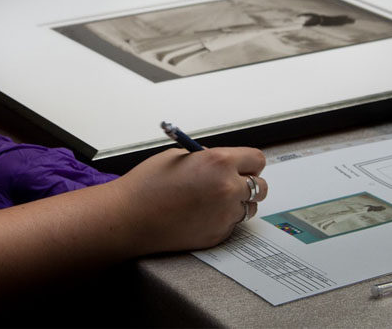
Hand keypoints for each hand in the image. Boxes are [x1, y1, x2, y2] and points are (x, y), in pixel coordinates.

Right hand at [113, 146, 267, 252]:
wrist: (130, 217)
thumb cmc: (147, 185)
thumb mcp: (178, 156)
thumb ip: (206, 158)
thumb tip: (221, 163)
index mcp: (219, 162)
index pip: (257, 160)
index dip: (249, 163)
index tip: (245, 166)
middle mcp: (227, 188)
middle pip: (260, 187)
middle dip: (248, 184)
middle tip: (232, 184)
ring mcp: (224, 214)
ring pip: (247, 208)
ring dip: (236, 204)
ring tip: (211, 201)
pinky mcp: (218, 234)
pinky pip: (232, 225)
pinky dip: (222, 219)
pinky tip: (200, 215)